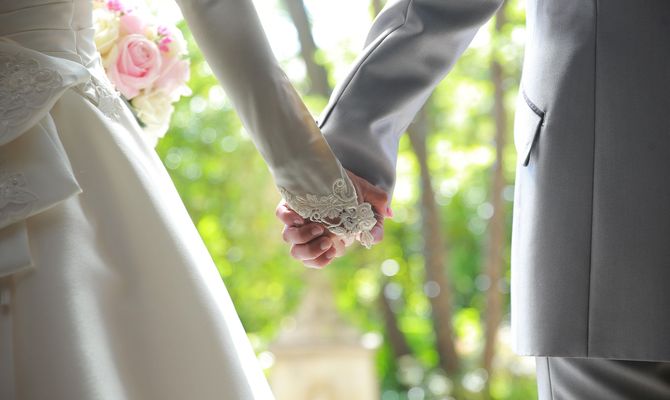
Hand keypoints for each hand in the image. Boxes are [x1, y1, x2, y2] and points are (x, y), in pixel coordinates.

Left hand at [275, 170, 390, 267]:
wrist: (332, 164)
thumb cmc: (351, 186)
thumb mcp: (371, 200)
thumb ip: (377, 220)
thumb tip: (376, 237)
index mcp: (326, 234)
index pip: (320, 256)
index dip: (325, 256)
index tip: (335, 248)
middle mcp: (309, 229)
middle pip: (300, 254)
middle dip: (312, 252)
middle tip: (327, 240)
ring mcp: (298, 217)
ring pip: (289, 238)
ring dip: (303, 238)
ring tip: (318, 227)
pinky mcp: (290, 201)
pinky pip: (281, 215)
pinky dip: (288, 218)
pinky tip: (300, 216)